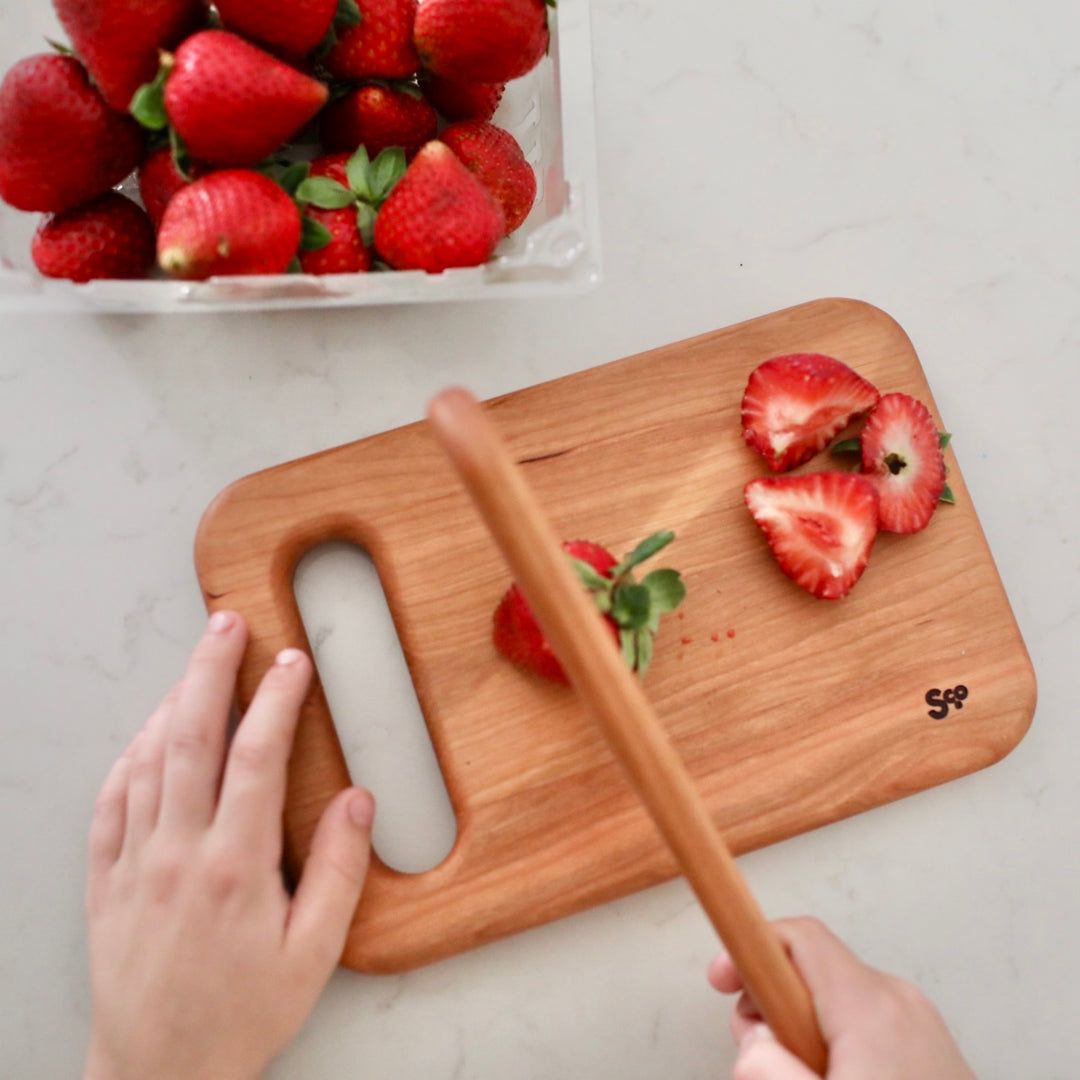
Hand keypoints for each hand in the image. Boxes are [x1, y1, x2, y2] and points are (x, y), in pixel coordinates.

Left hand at [83, 611, 374, 1079]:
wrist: (160, 1073)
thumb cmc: (241, 1014)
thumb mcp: (313, 953)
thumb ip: (340, 869)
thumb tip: (356, 800)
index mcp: (235, 866)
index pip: (257, 756)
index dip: (277, 698)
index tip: (292, 662)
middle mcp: (178, 852)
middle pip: (191, 737)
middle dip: (210, 670)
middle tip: (226, 625)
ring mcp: (135, 863)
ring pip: (147, 759)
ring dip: (170, 701)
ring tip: (194, 664)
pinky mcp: (105, 881)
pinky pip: (109, 802)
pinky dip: (126, 756)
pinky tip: (144, 736)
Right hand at [708, 917, 976, 1079]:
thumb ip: (770, 1071)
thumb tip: (751, 1041)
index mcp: (870, 1008)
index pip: (798, 936)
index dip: (748, 948)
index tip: (722, 978)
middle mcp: (899, 1002)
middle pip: (810, 970)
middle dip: (770, 1006)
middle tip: (762, 1056)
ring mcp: (920, 1024)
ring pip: (835, 1000)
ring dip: (801, 1032)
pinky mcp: (930, 1049)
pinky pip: (863, 1025)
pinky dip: (835, 1046)